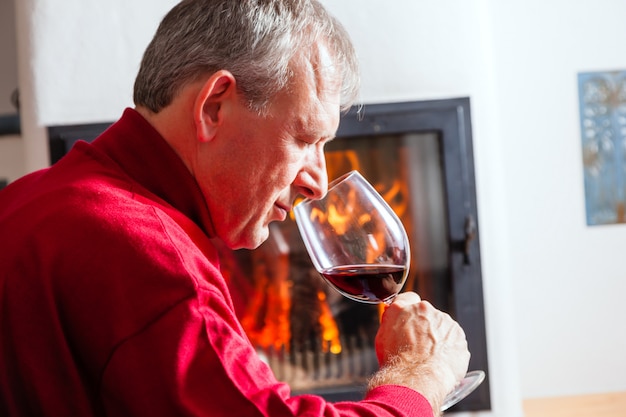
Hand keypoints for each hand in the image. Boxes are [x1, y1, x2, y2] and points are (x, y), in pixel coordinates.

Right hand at [368, 292, 469, 412]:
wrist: (416, 379)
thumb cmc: (397, 360)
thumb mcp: (382, 336)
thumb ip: (390, 320)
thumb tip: (392, 314)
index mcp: (407, 307)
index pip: (409, 299)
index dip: (409, 312)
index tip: (409, 321)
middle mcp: (428, 311)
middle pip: (428, 315)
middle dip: (424, 327)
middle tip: (417, 346)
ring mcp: (447, 324)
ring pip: (442, 328)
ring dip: (438, 338)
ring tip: (428, 357)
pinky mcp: (459, 338)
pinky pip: (454, 342)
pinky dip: (449, 350)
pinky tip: (439, 362)